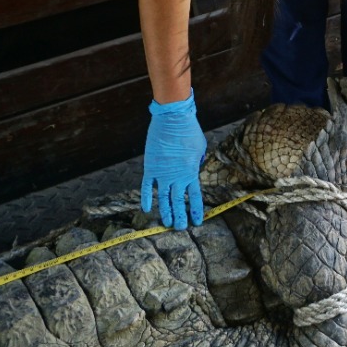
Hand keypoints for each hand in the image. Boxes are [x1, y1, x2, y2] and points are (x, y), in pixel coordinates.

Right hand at [141, 90, 206, 229]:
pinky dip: (146, 198)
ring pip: (163, 199)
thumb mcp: (200, 148)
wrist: (173, 119)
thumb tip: (194, 167)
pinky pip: (147, 187)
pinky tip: (146, 208)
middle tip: (180, 228)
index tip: (197, 222)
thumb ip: (197, 162)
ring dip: (165, 212)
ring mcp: (162, 174)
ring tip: (166, 223)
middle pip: (178, 202)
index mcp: (191, 172)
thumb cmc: (190, 131)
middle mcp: (177, 177)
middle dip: (179, 217)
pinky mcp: (150, 167)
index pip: (195, 197)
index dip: (196, 210)